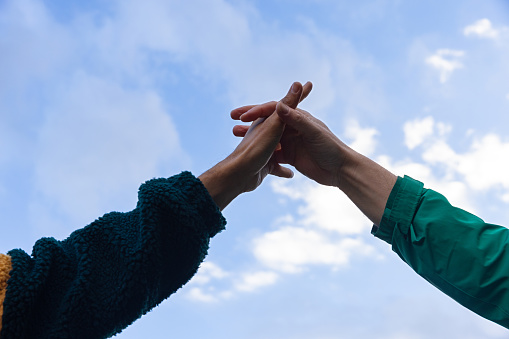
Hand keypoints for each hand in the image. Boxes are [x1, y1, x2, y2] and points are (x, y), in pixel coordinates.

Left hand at [199, 82, 309, 209]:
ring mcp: (267, 151)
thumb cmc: (257, 149)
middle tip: (311, 120)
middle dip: (297, 122)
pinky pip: (277, 167)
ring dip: (290, 147)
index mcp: (270, 122)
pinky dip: (282, 171)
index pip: (288, 105)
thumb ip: (288, 106)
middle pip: (286, 126)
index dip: (300, 95)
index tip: (310, 84)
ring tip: (303, 147)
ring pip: (282, 147)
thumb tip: (298, 83)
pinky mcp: (266, 166)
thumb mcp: (275, 125)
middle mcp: (268, 134)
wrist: (238, 176)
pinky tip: (290, 175)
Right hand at [231, 85, 349, 186]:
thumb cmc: (330, 148)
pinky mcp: (291, 156)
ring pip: (267, 137)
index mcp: (298, 118)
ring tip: (236, 135)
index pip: (274, 109)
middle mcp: (293, 127)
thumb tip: (280, 105)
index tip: (242, 116)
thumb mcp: (312, 132)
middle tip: (233, 121)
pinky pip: (272, 153)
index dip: (257, 111)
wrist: (340, 171)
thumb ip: (296, 119)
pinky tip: (249, 155)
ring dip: (252, 136)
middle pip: (267, 121)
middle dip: (250, 121)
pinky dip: (261, 152)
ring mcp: (291, 141)